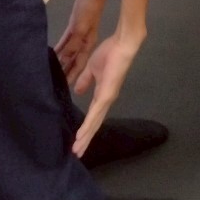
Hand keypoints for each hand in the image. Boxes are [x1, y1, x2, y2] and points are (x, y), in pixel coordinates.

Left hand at [55, 0, 107, 84]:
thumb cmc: (89, 8)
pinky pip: (65, 41)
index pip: (78, 64)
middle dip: (66, 71)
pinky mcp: (74, 26)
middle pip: (73, 60)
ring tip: (51, 72)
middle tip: (54, 85)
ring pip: (68, 52)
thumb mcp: (81, 27)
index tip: (63, 88)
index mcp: (87, 44)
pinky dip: (59, 48)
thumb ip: (73, 44)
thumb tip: (64, 61)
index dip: (72, 76)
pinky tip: (52, 54)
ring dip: (61, 61)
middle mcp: (83, 42)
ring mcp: (79, 34)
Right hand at [70, 33, 140, 157]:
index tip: (78, 141)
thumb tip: (78, 92)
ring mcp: (107, 99)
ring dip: (86, 137)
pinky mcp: (107, 95)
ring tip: (77, 150)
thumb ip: (85, 81)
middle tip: (77, 154)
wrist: (122, 45)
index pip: (93, 116)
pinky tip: (82, 135)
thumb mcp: (92, 69)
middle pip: (95, 124)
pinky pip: (95, 113)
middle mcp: (106, 101)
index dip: (87, 129)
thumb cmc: (109, 54)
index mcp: (102, 95)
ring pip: (95, 123)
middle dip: (86, 139)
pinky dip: (88, 125)